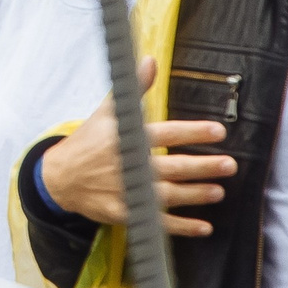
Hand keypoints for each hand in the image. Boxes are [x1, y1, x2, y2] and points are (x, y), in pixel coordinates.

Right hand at [34, 57, 234, 236]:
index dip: (193, 132)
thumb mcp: (106, 112)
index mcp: (126, 139)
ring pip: (168, 195)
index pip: (166, 134)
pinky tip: (203, 227)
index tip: (218, 131)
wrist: (59, 178)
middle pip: (172, 167)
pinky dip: (182, 227)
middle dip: (203, 166)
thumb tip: (150, 61)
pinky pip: (158, 222)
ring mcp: (127, 192)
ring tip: (219, 191)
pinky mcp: (125, 214)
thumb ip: (133, 89)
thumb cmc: (87, 142)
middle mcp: (129, 166)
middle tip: (229, 164)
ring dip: (196, 195)